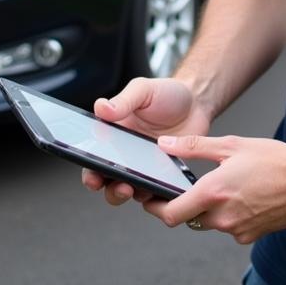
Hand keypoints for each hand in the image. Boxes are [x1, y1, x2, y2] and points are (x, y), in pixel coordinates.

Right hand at [81, 77, 211, 205]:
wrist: (196, 102)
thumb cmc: (166, 93)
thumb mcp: (143, 90)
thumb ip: (123, 100)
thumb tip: (101, 107)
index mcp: (114, 133)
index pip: (94, 155)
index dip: (90, 169)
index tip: (93, 175)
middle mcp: (125, 153)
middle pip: (106, 179)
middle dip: (107, 188)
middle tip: (119, 184)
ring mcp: (143, 166)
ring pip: (127, 190)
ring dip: (126, 193)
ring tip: (132, 188)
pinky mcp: (162, 175)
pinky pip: (154, 191)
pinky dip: (153, 194)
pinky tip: (157, 189)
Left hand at [143, 134, 285, 244]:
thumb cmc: (272, 160)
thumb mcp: (231, 144)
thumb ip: (193, 147)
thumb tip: (164, 145)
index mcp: (212, 193)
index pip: (171, 215)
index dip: (155, 209)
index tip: (150, 200)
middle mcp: (222, 217)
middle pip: (188, 219)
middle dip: (185, 205)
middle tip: (187, 187)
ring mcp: (237, 230)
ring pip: (209, 222)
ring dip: (208, 208)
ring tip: (223, 184)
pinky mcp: (250, 236)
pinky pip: (229, 227)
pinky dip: (228, 214)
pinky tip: (241, 195)